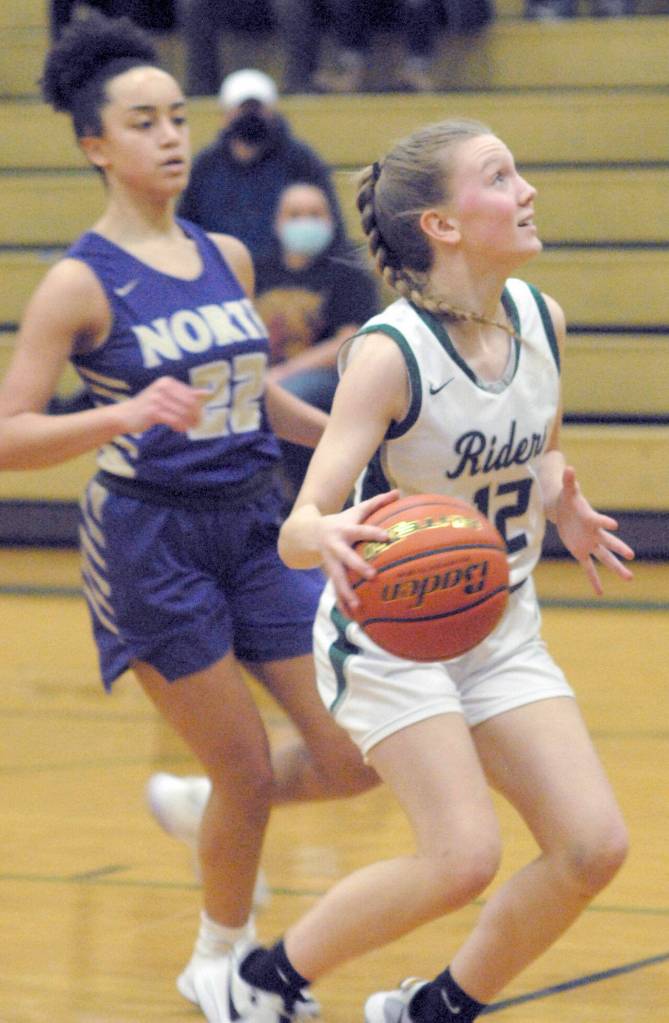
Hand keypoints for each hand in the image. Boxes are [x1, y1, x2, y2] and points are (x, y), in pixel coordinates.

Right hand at [119, 377, 208, 434]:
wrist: (125, 415)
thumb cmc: (149, 406)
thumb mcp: (167, 395)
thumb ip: (186, 394)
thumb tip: (207, 392)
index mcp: (167, 381)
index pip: (191, 395)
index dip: (198, 408)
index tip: (199, 417)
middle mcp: (162, 387)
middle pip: (189, 404)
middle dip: (196, 416)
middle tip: (196, 425)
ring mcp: (156, 399)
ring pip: (182, 413)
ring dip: (188, 423)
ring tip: (188, 428)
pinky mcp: (152, 411)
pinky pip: (174, 420)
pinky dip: (180, 426)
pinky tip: (179, 429)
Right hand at [317, 490, 398, 614]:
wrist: (309, 533)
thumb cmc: (341, 521)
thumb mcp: (356, 510)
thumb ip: (378, 503)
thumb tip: (399, 492)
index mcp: (345, 530)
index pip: (361, 530)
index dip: (373, 533)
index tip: (387, 537)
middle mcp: (336, 547)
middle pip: (346, 558)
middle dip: (358, 567)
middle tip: (372, 576)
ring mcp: (330, 563)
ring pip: (338, 579)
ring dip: (346, 594)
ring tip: (357, 607)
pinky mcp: (328, 574)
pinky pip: (335, 591)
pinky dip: (342, 604)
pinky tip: (352, 618)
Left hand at [556, 466, 633, 594]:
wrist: (563, 511)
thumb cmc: (567, 500)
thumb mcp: (567, 491)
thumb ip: (569, 481)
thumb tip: (569, 467)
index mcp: (591, 519)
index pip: (599, 521)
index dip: (604, 522)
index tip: (614, 525)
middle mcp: (594, 534)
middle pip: (609, 543)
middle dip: (619, 549)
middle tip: (631, 555)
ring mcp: (589, 544)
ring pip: (604, 558)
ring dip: (616, 568)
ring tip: (630, 578)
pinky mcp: (580, 552)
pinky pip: (588, 568)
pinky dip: (594, 580)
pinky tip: (600, 592)